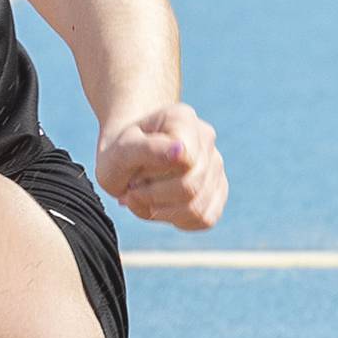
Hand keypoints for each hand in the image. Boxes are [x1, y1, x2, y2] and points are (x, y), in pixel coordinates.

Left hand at [95, 103, 227, 231]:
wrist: (125, 157)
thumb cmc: (120, 152)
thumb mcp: (119, 151)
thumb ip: (146, 149)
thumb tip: (181, 151)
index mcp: (182, 118)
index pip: (184, 160)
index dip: (153, 176)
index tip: (133, 172)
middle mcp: (206, 138)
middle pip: (189, 187)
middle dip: (152, 195)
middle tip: (132, 187)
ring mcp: (216, 165)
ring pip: (197, 208)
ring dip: (160, 209)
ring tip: (143, 195)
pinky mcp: (218, 191)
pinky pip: (203, 218)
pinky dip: (174, 219)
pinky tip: (158, 205)